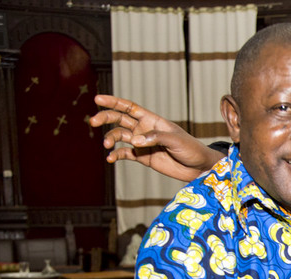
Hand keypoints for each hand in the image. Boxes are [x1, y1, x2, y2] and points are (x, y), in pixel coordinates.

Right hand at [89, 94, 224, 181]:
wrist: (197, 167)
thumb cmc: (191, 148)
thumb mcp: (175, 140)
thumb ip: (155, 138)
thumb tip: (134, 141)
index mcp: (152, 120)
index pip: (129, 107)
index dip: (113, 102)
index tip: (97, 99)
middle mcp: (144, 129)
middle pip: (119, 120)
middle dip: (105, 118)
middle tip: (93, 121)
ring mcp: (142, 144)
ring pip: (119, 137)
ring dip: (110, 139)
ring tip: (107, 146)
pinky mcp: (143, 158)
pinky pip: (125, 154)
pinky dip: (116, 155)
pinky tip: (110, 159)